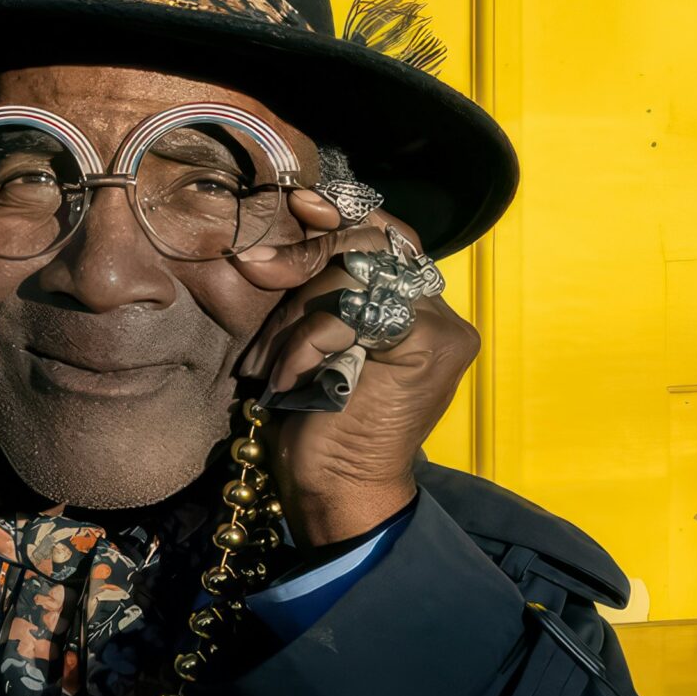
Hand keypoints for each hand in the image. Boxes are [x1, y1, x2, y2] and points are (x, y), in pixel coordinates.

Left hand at [228, 191, 479, 543]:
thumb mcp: (304, 344)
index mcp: (411, 307)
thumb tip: (269, 241)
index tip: (297, 203)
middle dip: (306, 257)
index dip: (340, 217)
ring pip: (358, 273)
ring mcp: (439, 327)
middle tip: (256, 269)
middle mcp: (436, 311)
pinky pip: (354, 311)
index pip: (382, 238)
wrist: (331, 492)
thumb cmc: (311, 427)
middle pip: (373, 243)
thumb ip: (313, 294)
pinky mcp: (430, 344)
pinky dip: (309, 341)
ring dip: (298, 315)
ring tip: (273, 364)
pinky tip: (288, 378)